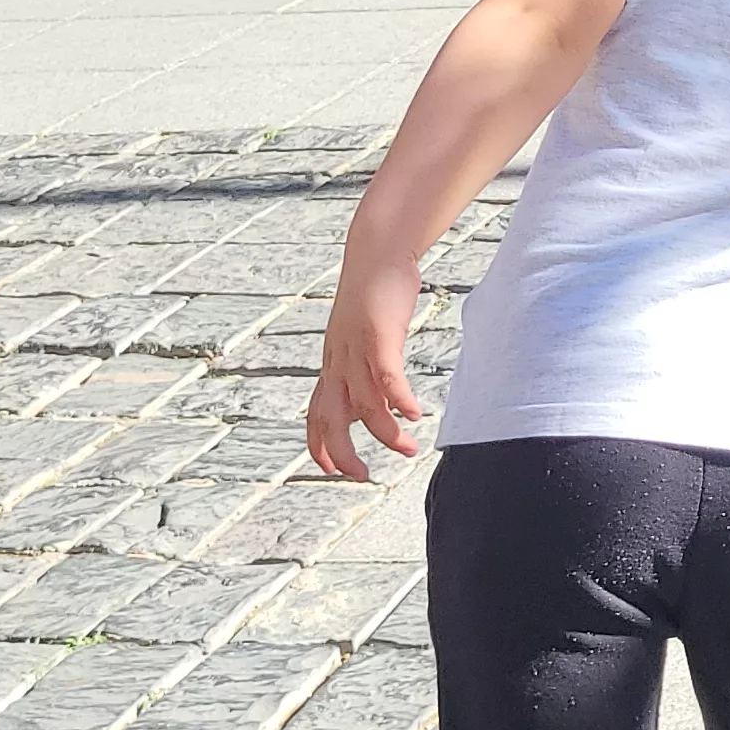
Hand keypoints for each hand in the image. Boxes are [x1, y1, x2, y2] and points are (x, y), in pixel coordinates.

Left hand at [304, 256, 427, 482]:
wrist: (376, 253)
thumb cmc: (374, 295)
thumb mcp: (363, 340)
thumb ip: (365, 372)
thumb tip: (376, 404)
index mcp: (333, 365)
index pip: (315, 414)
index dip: (319, 446)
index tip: (332, 471)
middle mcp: (339, 362)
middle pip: (330, 418)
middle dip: (342, 453)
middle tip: (361, 476)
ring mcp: (356, 350)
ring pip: (365, 403)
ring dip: (385, 432)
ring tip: (408, 449)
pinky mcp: (378, 336)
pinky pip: (387, 377)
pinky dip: (400, 400)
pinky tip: (414, 414)